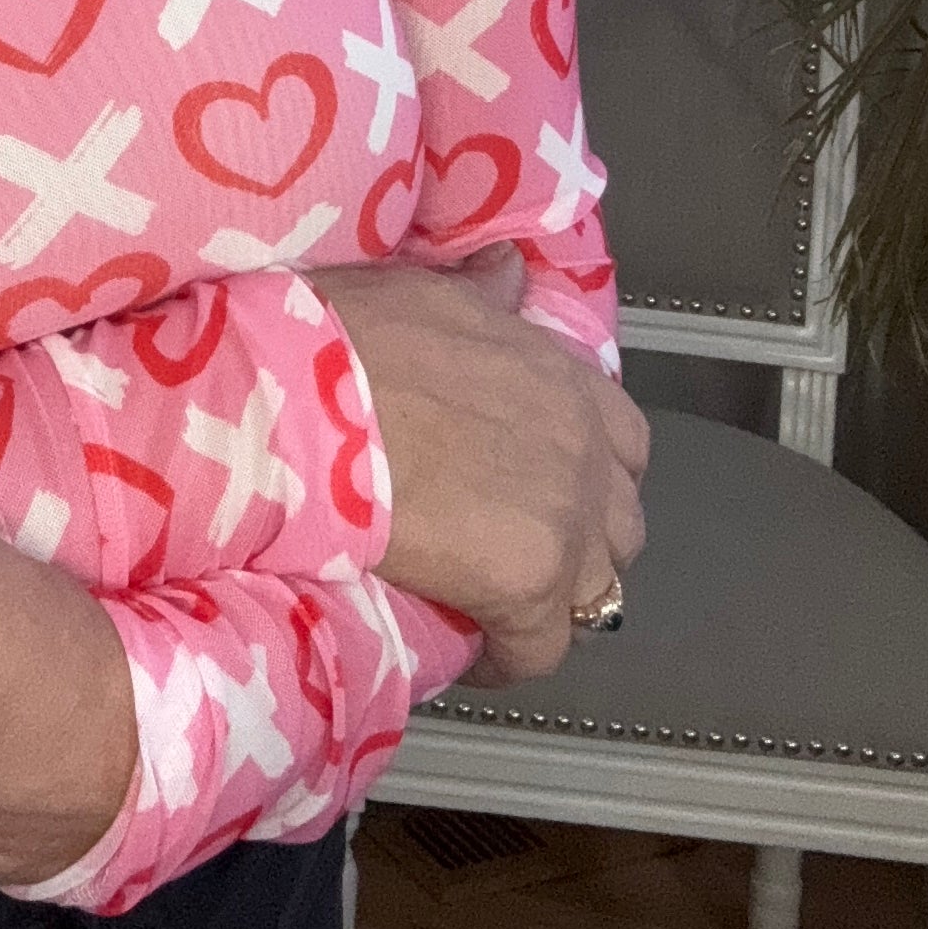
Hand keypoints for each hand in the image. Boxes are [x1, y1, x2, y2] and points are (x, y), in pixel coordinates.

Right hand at [317, 244, 647, 683]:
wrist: (305, 398)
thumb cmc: (346, 338)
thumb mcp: (424, 292)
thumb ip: (484, 293)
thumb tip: (509, 272)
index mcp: (562, 375)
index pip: (622, 441)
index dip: (586, 472)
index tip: (536, 491)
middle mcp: (582, 447)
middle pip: (620, 524)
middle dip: (581, 543)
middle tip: (516, 552)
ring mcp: (566, 519)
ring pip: (599, 591)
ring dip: (556, 601)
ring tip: (498, 606)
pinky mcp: (530, 585)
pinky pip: (543, 649)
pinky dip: (512, 656)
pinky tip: (473, 653)